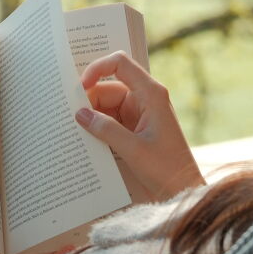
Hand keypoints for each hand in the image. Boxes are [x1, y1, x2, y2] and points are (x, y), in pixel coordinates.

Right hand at [76, 51, 205, 202]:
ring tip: (74, 129)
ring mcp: (139, 112)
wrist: (182, 190)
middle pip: (108, 86)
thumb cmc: (166, 168)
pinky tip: (85, 137)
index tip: (79, 87)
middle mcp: (145, 98)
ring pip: (106, 104)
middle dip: (88, 100)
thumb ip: (105, 129)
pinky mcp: (134, 127)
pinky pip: (110, 119)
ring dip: (91, 115)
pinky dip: (98, 125)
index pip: (119, 63)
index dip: (96, 68)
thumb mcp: (133, 149)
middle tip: (70, 117)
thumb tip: (79, 114)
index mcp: (150, 94)